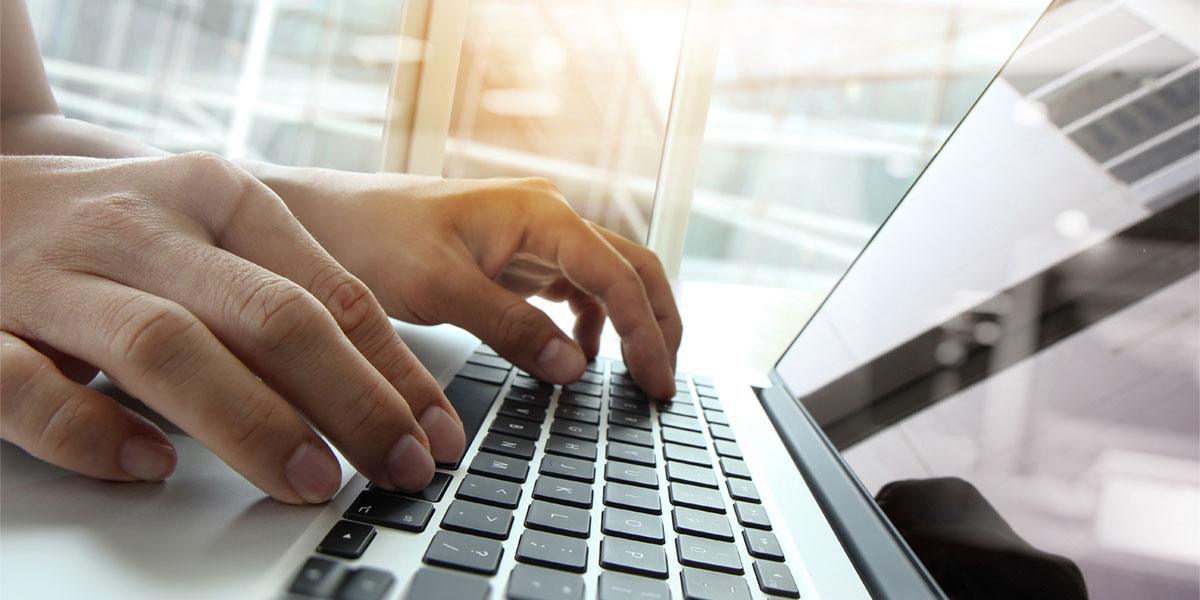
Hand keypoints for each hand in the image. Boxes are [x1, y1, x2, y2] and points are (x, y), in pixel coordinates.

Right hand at [0, 153, 465, 502]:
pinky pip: (31, 387)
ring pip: (165, 346)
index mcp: (215, 196)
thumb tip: (387, 392)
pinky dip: (92, 432)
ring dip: (249, 421)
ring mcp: (56, 275)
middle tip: (397, 468)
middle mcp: (144, 226)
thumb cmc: (117, 230)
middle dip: (349, 399)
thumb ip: (284, 295)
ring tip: (309, 481)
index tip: (436, 436)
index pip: (329, 291)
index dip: (393, 370)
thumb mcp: (210, 233)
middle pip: (267, 315)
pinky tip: (148, 466)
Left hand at [283, 172, 681, 398]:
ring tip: (637, 375)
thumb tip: (573, 367)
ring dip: (630, 323)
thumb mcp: (438, 287)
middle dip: (657, 323)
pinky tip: (580, 356)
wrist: (325, 219)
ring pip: (608, 278)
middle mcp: (547, 217)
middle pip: (631, 268)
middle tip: (663, 382)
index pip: (618, 274)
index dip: (647, 331)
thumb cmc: (371, 236)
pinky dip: (590, 323)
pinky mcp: (516, 257)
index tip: (656, 381)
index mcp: (539, 213)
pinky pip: (574, 289)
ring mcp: (534, 236)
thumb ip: (509, 327)